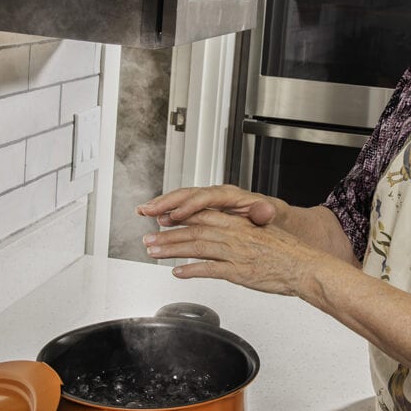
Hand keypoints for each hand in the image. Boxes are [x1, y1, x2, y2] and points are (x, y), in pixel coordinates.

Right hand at [137, 185, 279, 227]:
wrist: (267, 214)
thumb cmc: (265, 214)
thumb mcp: (268, 214)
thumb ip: (263, 212)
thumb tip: (264, 210)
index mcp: (229, 195)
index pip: (205, 198)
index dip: (189, 206)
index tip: (175, 216)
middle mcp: (214, 194)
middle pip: (187, 194)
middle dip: (166, 202)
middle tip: (149, 210)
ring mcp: (206, 200)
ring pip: (179, 198)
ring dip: (160, 204)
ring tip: (142, 211)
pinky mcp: (200, 208)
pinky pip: (179, 206)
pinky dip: (164, 210)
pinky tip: (151, 215)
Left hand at [141, 207, 319, 294]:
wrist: (305, 266)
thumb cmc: (288, 253)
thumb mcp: (262, 234)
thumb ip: (240, 232)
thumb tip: (223, 233)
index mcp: (238, 223)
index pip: (202, 216)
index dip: (179, 218)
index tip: (162, 221)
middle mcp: (234, 235)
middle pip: (193, 231)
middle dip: (167, 235)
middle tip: (148, 240)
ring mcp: (235, 252)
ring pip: (196, 247)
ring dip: (171, 249)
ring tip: (154, 253)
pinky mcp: (239, 271)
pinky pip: (209, 269)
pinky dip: (191, 270)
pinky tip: (178, 272)